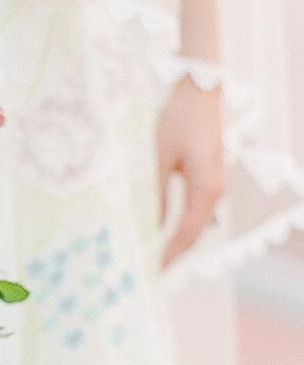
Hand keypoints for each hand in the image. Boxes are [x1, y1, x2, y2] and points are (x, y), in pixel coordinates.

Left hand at [156, 76, 224, 266]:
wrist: (199, 93)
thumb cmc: (178, 120)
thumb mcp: (159, 156)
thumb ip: (155, 191)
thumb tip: (149, 224)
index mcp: (205, 188)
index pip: (188, 232)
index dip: (171, 253)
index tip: (155, 271)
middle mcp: (215, 190)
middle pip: (194, 232)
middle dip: (174, 252)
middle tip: (152, 271)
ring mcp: (214, 184)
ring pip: (196, 222)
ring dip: (177, 240)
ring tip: (155, 255)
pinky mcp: (207, 177)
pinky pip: (195, 209)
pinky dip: (181, 224)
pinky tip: (164, 230)